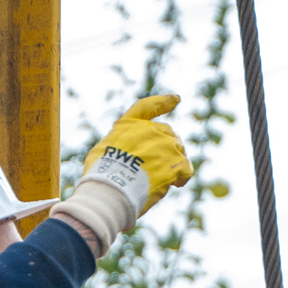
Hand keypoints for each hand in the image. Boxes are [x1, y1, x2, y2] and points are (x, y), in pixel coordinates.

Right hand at [53, 96, 195, 256]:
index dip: (163, 102)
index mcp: (129, 125)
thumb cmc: (101, 175)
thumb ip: (118, 147)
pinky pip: (186, 168)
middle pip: (168, 133)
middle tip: (160, 166)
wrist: (112, 188)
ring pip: (179, 150)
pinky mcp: (175, 163)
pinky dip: (183, 176)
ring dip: (174, 163)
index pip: (148, 107)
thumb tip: (123, 157)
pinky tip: (177, 184)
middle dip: (167, 147)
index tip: (176, 99)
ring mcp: (165, 145)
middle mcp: (150, 130)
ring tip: (164, 180)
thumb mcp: (102, 151)